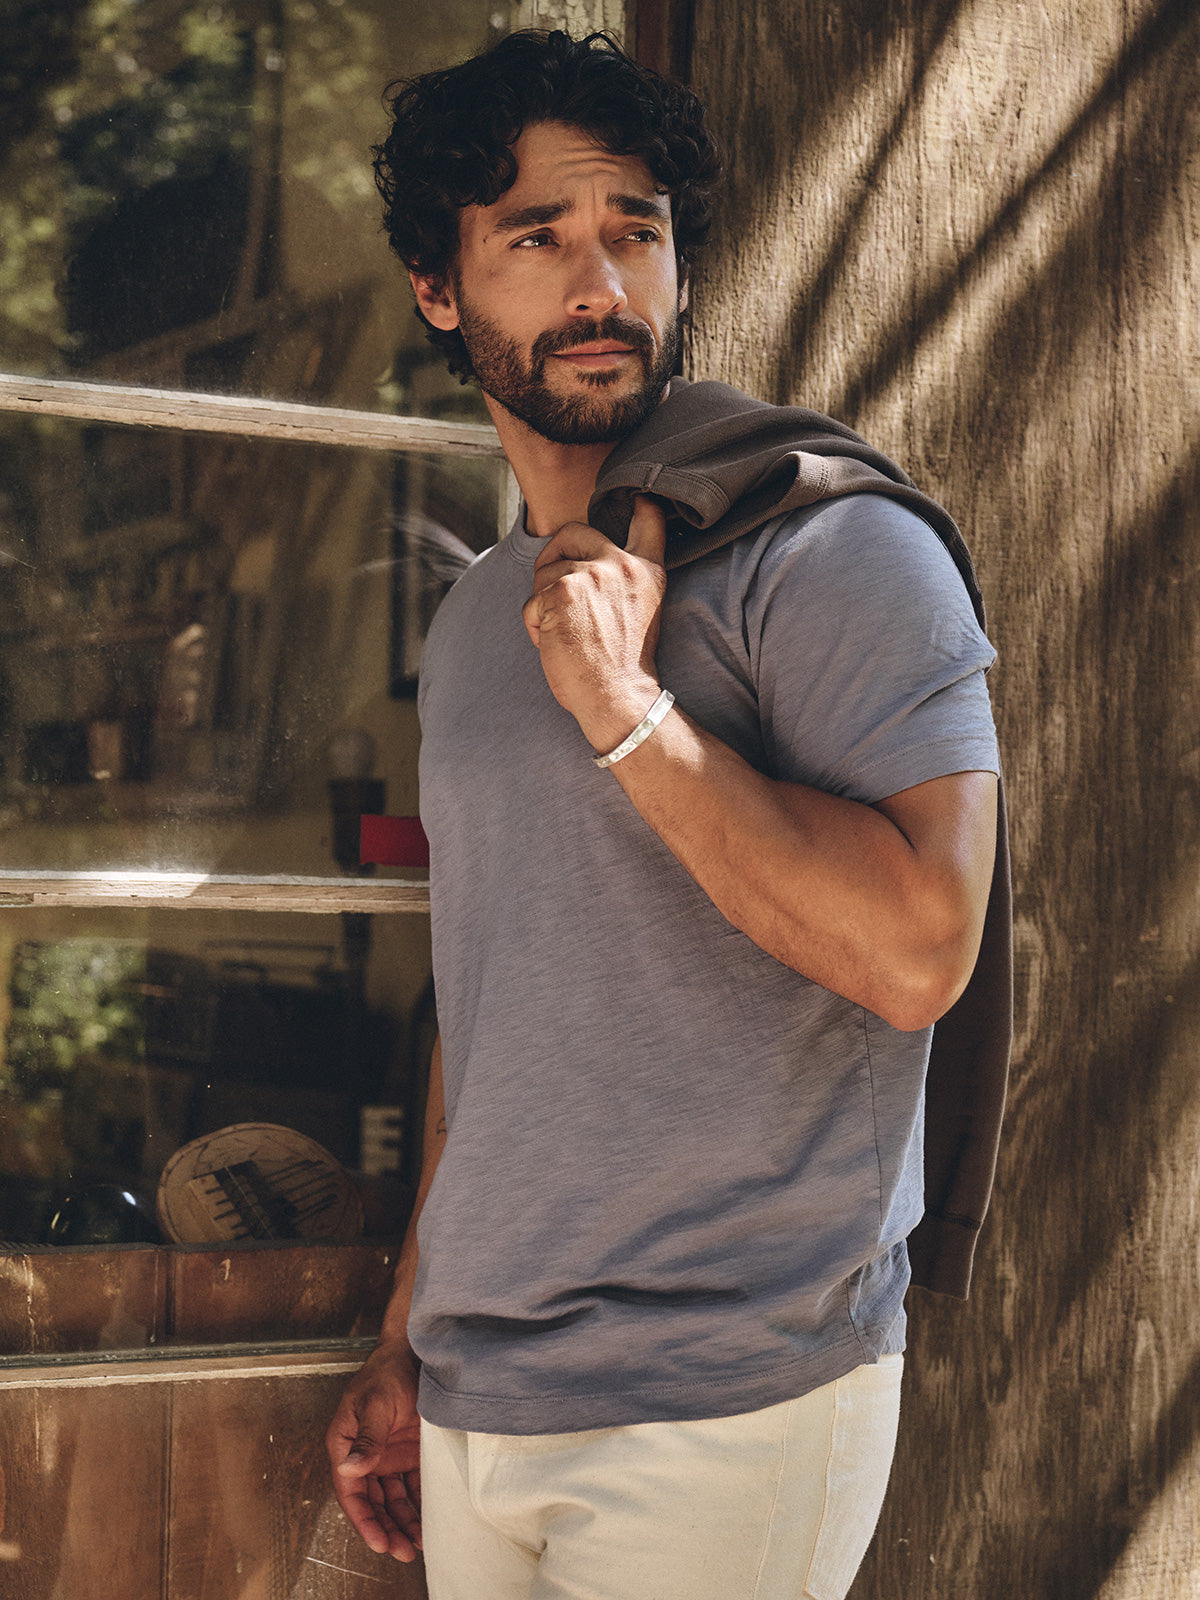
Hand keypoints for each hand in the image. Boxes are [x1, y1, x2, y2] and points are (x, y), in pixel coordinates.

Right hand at [326, 1341, 423, 1561]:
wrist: (415, 1352)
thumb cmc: (387, 1370)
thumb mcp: (376, 1402)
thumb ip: (366, 1437)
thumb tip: (348, 1469)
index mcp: (345, 1443)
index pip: (351, 1492)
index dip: (364, 1520)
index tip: (380, 1543)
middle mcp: (364, 1456)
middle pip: (373, 1502)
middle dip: (386, 1530)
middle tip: (403, 1551)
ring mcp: (387, 1456)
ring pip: (392, 1500)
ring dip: (402, 1523)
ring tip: (418, 1545)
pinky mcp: (408, 1454)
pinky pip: (411, 1487)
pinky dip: (418, 1505)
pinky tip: (428, 1521)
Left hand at [522, 495, 667, 751]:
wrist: (618, 698)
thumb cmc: (621, 667)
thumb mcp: (640, 613)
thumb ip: (621, 580)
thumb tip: (580, 561)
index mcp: (647, 572)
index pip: (649, 521)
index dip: (641, 505)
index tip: (639, 499)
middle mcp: (622, 565)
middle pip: (572, 532)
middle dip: (552, 556)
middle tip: (553, 592)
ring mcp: (592, 574)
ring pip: (545, 573)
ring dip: (543, 605)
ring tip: (562, 635)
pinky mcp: (562, 590)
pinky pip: (532, 600)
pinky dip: (534, 625)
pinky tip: (553, 644)